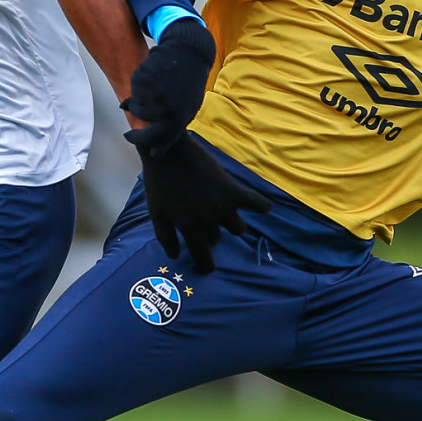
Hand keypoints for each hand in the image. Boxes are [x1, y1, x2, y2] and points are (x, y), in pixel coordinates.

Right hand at [120, 17, 214, 151]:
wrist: (188, 52)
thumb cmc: (189, 84)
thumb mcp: (187, 109)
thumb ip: (170, 129)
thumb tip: (154, 152)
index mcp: (178, 119)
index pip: (153, 140)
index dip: (140, 141)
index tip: (131, 139)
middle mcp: (163, 109)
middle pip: (141, 124)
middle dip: (133, 134)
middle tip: (128, 135)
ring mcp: (151, 94)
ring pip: (136, 107)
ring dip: (140, 103)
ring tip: (154, 93)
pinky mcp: (142, 79)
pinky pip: (133, 90)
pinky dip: (139, 87)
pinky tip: (152, 78)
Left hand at [128, 132, 267, 274]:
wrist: (170, 151)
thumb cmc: (159, 182)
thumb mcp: (156, 212)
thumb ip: (165, 236)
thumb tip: (175, 256)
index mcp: (188, 228)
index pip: (201, 255)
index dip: (205, 265)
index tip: (208, 269)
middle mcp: (208, 221)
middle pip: (217, 239)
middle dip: (212, 236)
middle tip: (206, 224)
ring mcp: (223, 207)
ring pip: (238, 228)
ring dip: (233, 225)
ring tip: (227, 215)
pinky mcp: (233, 190)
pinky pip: (254, 202)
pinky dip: (261, 206)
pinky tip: (265, 208)